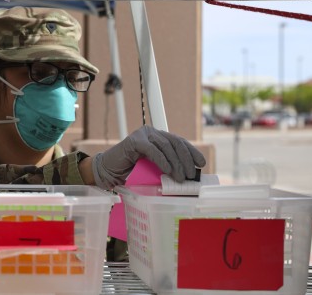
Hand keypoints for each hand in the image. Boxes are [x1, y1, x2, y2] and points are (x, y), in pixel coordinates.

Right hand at [91, 125, 205, 188]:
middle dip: (186, 159)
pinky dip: (162, 160)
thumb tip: (187, 174)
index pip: (179, 141)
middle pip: (175, 143)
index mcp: (158, 136)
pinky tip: (167, 170)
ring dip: (176, 163)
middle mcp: (152, 132)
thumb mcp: (154, 167)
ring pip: (166, 146)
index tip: (202, 163)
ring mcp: (143, 134)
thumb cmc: (132, 170)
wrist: (109, 170)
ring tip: (180, 178)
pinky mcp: (134, 141)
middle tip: (190, 175)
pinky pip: (152, 150)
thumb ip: (167, 165)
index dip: (192, 151)